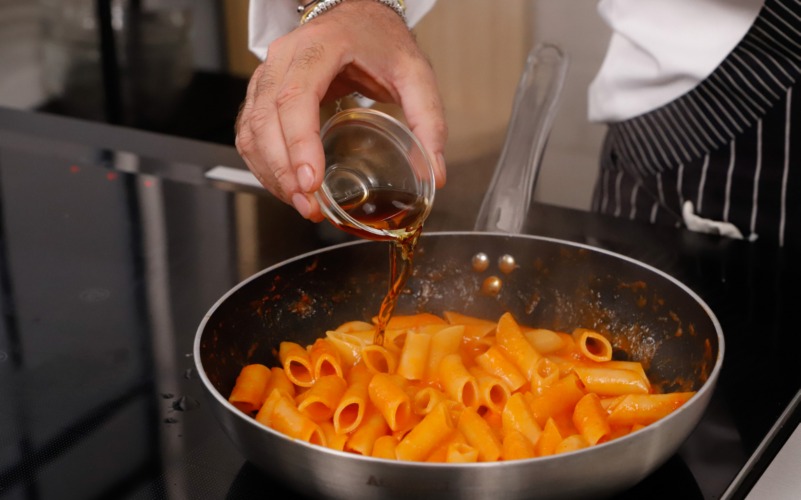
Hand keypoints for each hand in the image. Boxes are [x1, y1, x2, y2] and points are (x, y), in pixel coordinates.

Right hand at [235, 0, 447, 220]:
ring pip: (252, 129)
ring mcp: (267, 74)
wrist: (357, 14)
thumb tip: (434, 172)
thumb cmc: (379, 39)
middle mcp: (285, 58)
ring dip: (272, 173)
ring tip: (302, 204)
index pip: (297, 96)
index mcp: (321, 46)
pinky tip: (287, 187)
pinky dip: (263, 165)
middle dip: (285, 171)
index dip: (299, 143)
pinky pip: (250, 133)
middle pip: (267, 119)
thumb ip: (428, 120)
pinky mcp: (262, 93)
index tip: (311, 181)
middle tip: (311, 206)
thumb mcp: (415, 73)